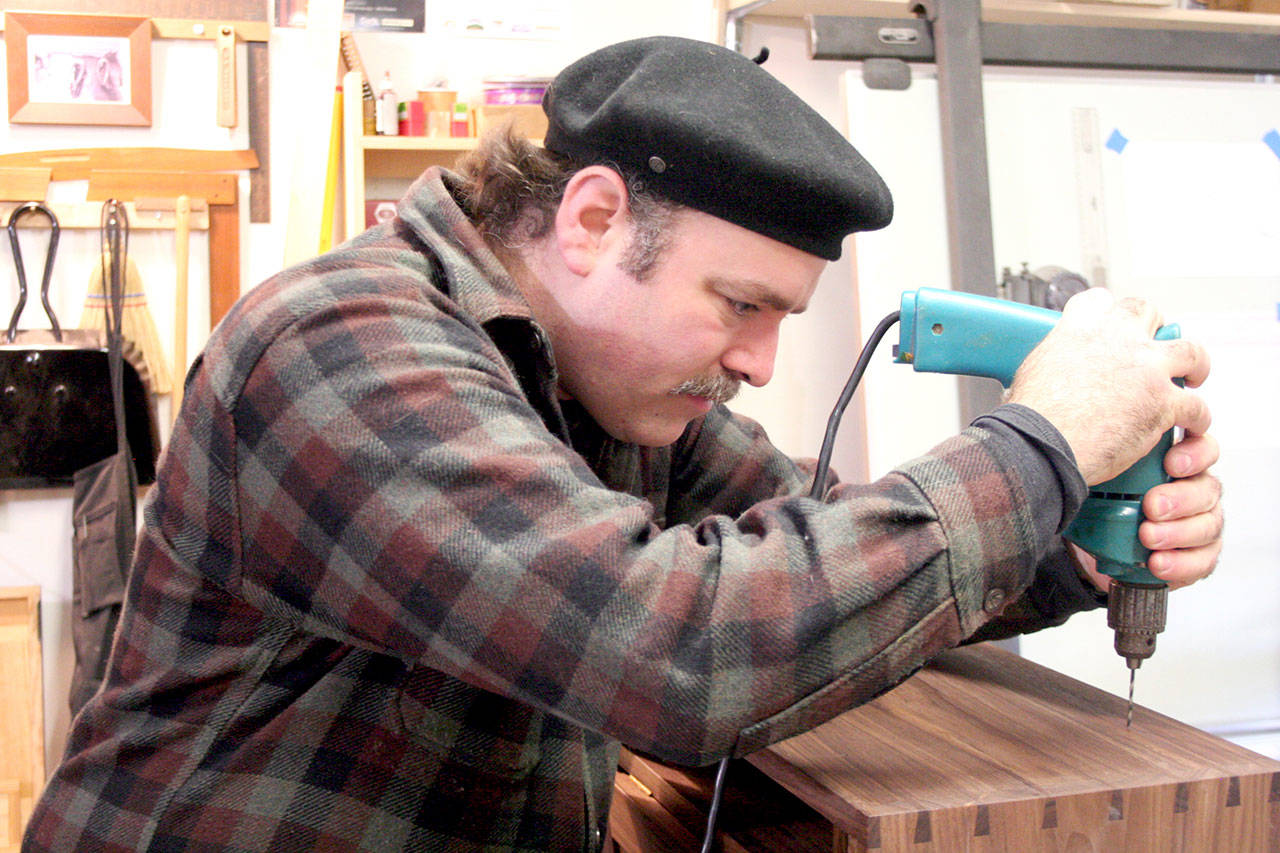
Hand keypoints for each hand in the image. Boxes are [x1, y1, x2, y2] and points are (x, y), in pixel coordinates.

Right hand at [1007, 288, 1210, 485]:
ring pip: (1190, 351)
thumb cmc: (1031, 418)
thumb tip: (1040, 378)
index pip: (1099, 300)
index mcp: (1079, 329)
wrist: (1041, 444)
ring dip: (1195, 364)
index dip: (1107, 310)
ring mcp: (1146, 369)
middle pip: (1147, 312)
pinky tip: (1192, 425)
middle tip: (1154, 344)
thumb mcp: (1030, 373)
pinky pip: (1196, 407)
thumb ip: (1049, 365)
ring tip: (1194, 374)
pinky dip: (1197, 418)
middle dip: (1155, 325)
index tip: (1110, 321)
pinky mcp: (1163, 402)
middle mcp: (1117, 339)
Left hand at [1073, 430, 1222, 591]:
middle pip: (1208, 488)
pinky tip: (1158, 562)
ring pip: (1210, 524)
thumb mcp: (1102, 465)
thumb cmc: (1098, 495)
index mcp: (1174, 463)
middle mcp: (1190, 490)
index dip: (1194, 455)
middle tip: (1152, 506)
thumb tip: (1114, 419)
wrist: (1086, 539)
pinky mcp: (1192, 555)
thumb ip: (1116, 442)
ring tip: (1148, 537)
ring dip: (1179, 532)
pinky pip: (1204, 560)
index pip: (1202, 450)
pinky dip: (1182, 563)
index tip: (1171, 463)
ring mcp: (1195, 523)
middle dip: (1182, 498)